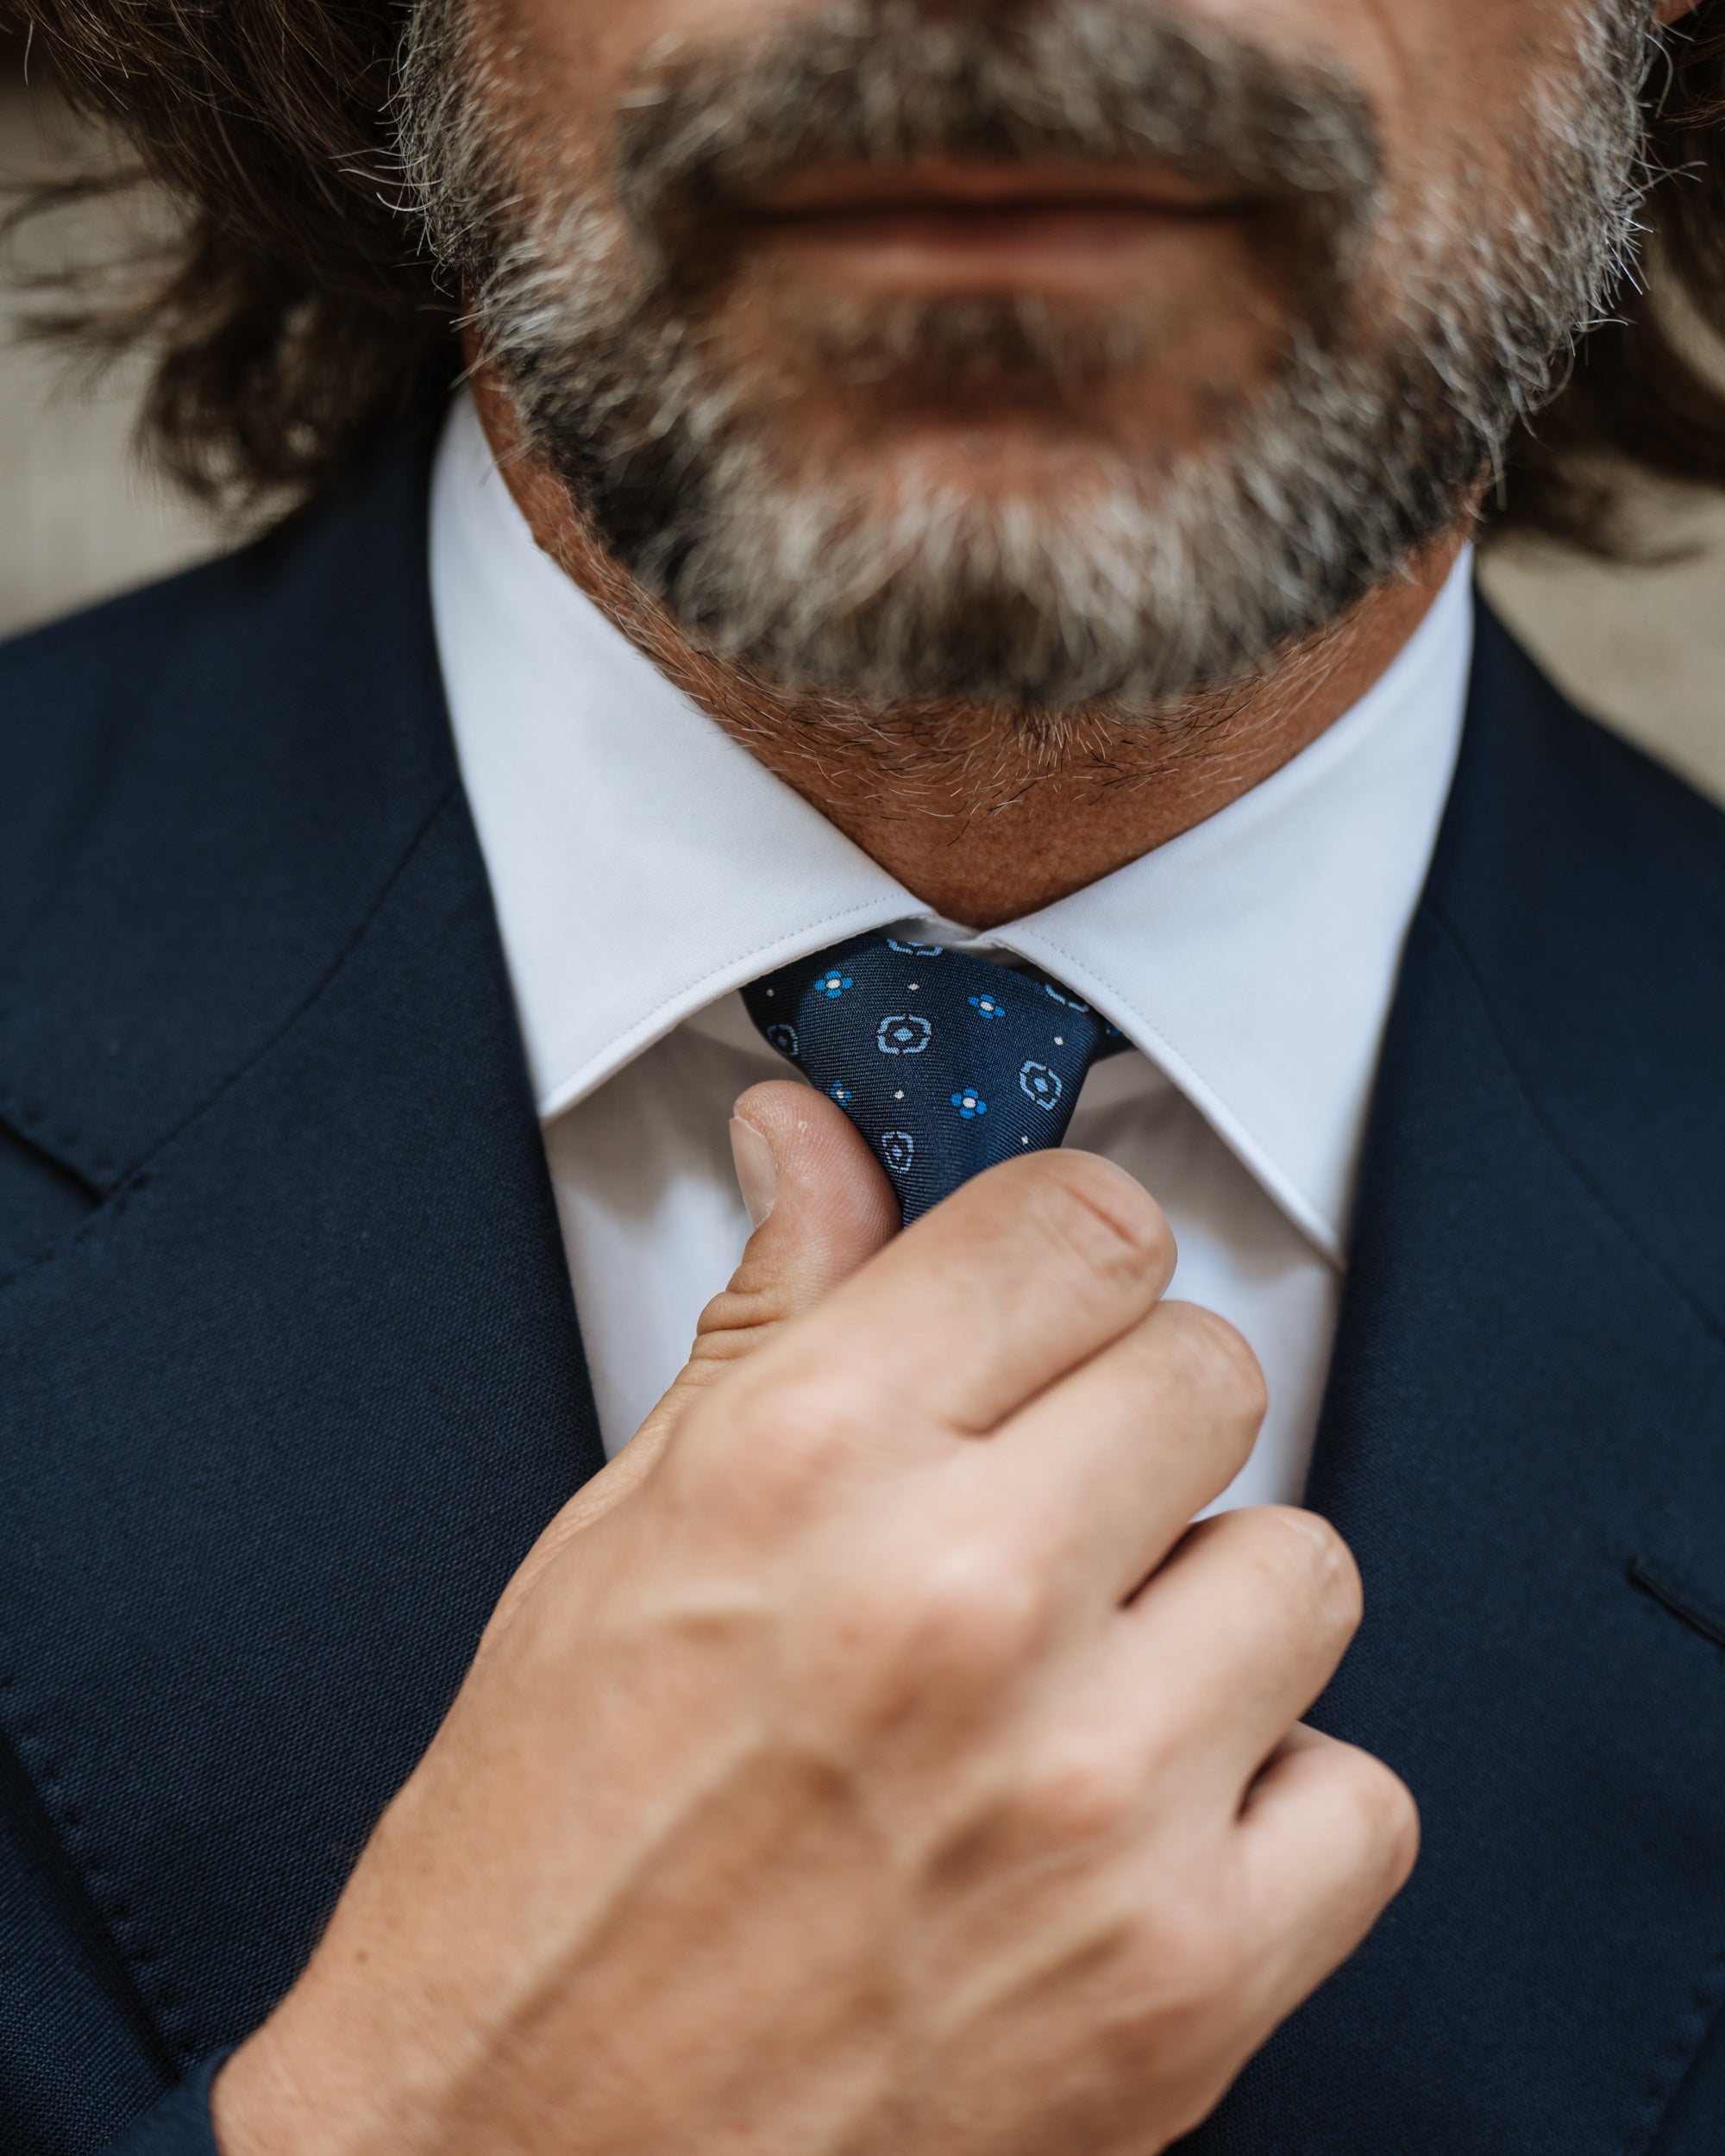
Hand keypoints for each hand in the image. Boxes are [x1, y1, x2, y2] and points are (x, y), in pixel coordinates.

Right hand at [214, 1083, 1415, 2155]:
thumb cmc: (547, 1859)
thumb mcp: (623, 1534)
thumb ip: (769, 1315)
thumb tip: (812, 1144)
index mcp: (809, 1462)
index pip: (1081, 1228)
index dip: (1071, 1260)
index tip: (1054, 1308)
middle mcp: (957, 1601)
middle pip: (1210, 1369)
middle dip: (1134, 1425)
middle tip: (1049, 1513)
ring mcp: (1088, 1791)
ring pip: (1303, 1566)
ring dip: (1207, 1614)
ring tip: (1081, 1684)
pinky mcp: (1183, 1974)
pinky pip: (1357, 1795)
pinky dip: (1271, 1808)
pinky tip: (1141, 1826)